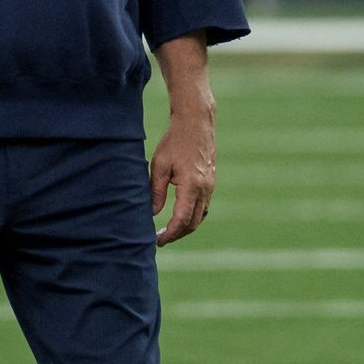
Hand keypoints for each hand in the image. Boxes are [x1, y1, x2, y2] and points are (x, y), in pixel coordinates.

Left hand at [150, 106, 214, 246]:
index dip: (169, 234)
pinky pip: (204, 205)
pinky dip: (193, 215)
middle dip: (177, 234)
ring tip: (169, 230)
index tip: (157, 241)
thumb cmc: (174, 141)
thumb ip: (156, 192)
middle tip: (160, 238)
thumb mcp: (159, 166)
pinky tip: (181, 214)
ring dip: (186, 226)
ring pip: (201, 216)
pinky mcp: (210, 181)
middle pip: (193, 223)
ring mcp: (210, 185)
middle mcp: (204, 189)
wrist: (196, 122)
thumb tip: (152, 213)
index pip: (181, 220)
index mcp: (191, 186)